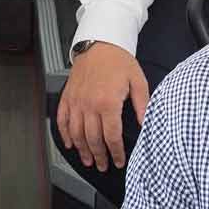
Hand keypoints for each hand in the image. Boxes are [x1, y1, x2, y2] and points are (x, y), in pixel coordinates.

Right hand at [56, 42, 148, 173]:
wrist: (99, 42)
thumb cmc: (119, 60)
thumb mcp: (138, 80)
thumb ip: (142, 105)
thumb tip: (146, 123)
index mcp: (108, 102)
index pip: (111, 136)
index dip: (116, 152)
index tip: (119, 161)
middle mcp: (89, 104)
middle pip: (93, 139)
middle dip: (99, 156)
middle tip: (103, 166)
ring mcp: (76, 101)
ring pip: (76, 133)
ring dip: (82, 150)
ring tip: (88, 161)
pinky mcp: (68, 97)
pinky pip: (62, 120)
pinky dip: (64, 134)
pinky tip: (70, 144)